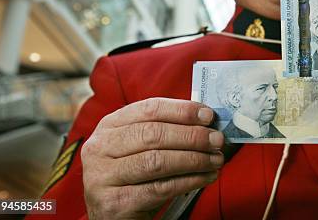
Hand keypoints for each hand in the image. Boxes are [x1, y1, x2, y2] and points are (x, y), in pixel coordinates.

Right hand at [81, 97, 224, 218]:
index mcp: (109, 126)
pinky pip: (160, 188)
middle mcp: (100, 148)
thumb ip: (164, 131)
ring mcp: (103, 177)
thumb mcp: (138, 147)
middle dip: (192, 136)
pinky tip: (205, 177)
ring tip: (215, 160)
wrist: (110, 216)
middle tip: (216, 140)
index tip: (208, 115)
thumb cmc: (130, 177)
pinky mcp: (114, 204)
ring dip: (194, 159)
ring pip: (157, 161)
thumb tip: (205, 121)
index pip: (149, 109)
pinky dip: (189, 181)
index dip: (182, 110)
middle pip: (154, 134)